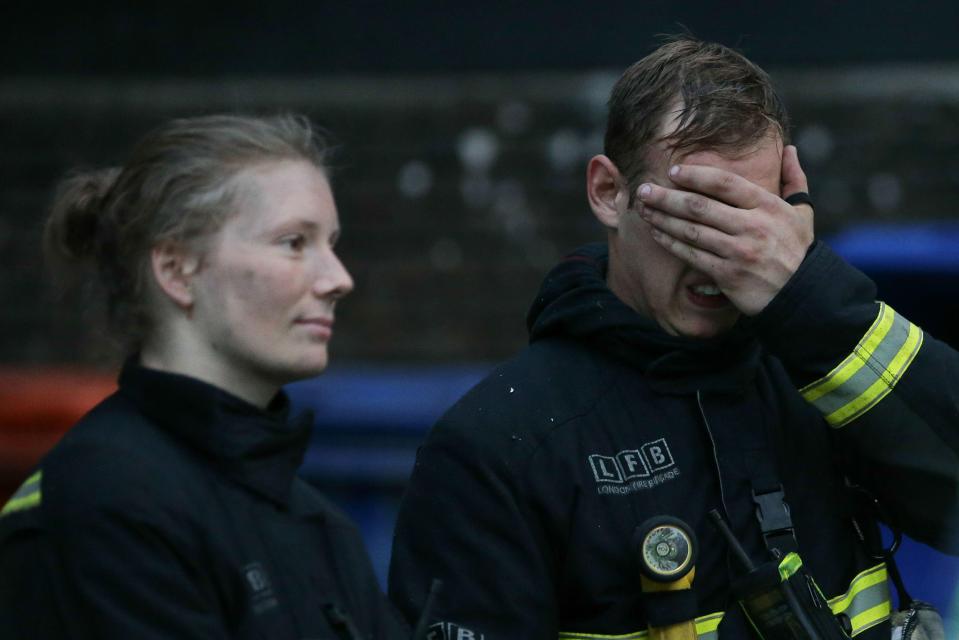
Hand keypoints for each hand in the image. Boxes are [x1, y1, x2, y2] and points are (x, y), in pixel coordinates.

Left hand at [636, 145, 813, 315]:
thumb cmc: (797, 251)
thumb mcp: (802, 213)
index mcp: (767, 206)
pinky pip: (691, 254)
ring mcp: (738, 251)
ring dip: (662, 218)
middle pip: (700, 206)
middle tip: (644, 190)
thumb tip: (789, 150)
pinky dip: (670, 243)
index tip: (672, 171)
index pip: (725, 183)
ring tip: (643, 209)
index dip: (695, 175)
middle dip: (667, 197)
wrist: (804, 294)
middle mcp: (752, 226)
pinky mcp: (727, 274)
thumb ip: (794, 180)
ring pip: (691, 230)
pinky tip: (656, 232)